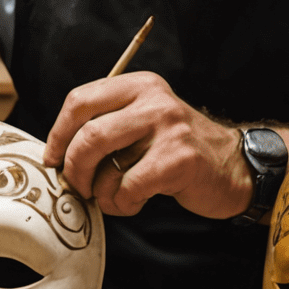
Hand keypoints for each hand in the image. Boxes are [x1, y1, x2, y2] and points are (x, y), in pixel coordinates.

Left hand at [44, 70, 251, 219]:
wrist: (236, 165)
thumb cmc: (178, 148)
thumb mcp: (143, 120)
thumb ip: (107, 125)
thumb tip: (58, 154)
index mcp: (137, 85)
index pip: (79, 101)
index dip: (57, 133)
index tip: (53, 158)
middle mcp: (153, 100)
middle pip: (88, 134)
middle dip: (73, 167)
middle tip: (76, 186)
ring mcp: (168, 129)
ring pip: (105, 163)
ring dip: (98, 190)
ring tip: (109, 197)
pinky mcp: (180, 160)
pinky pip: (129, 187)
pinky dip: (120, 203)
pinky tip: (131, 203)